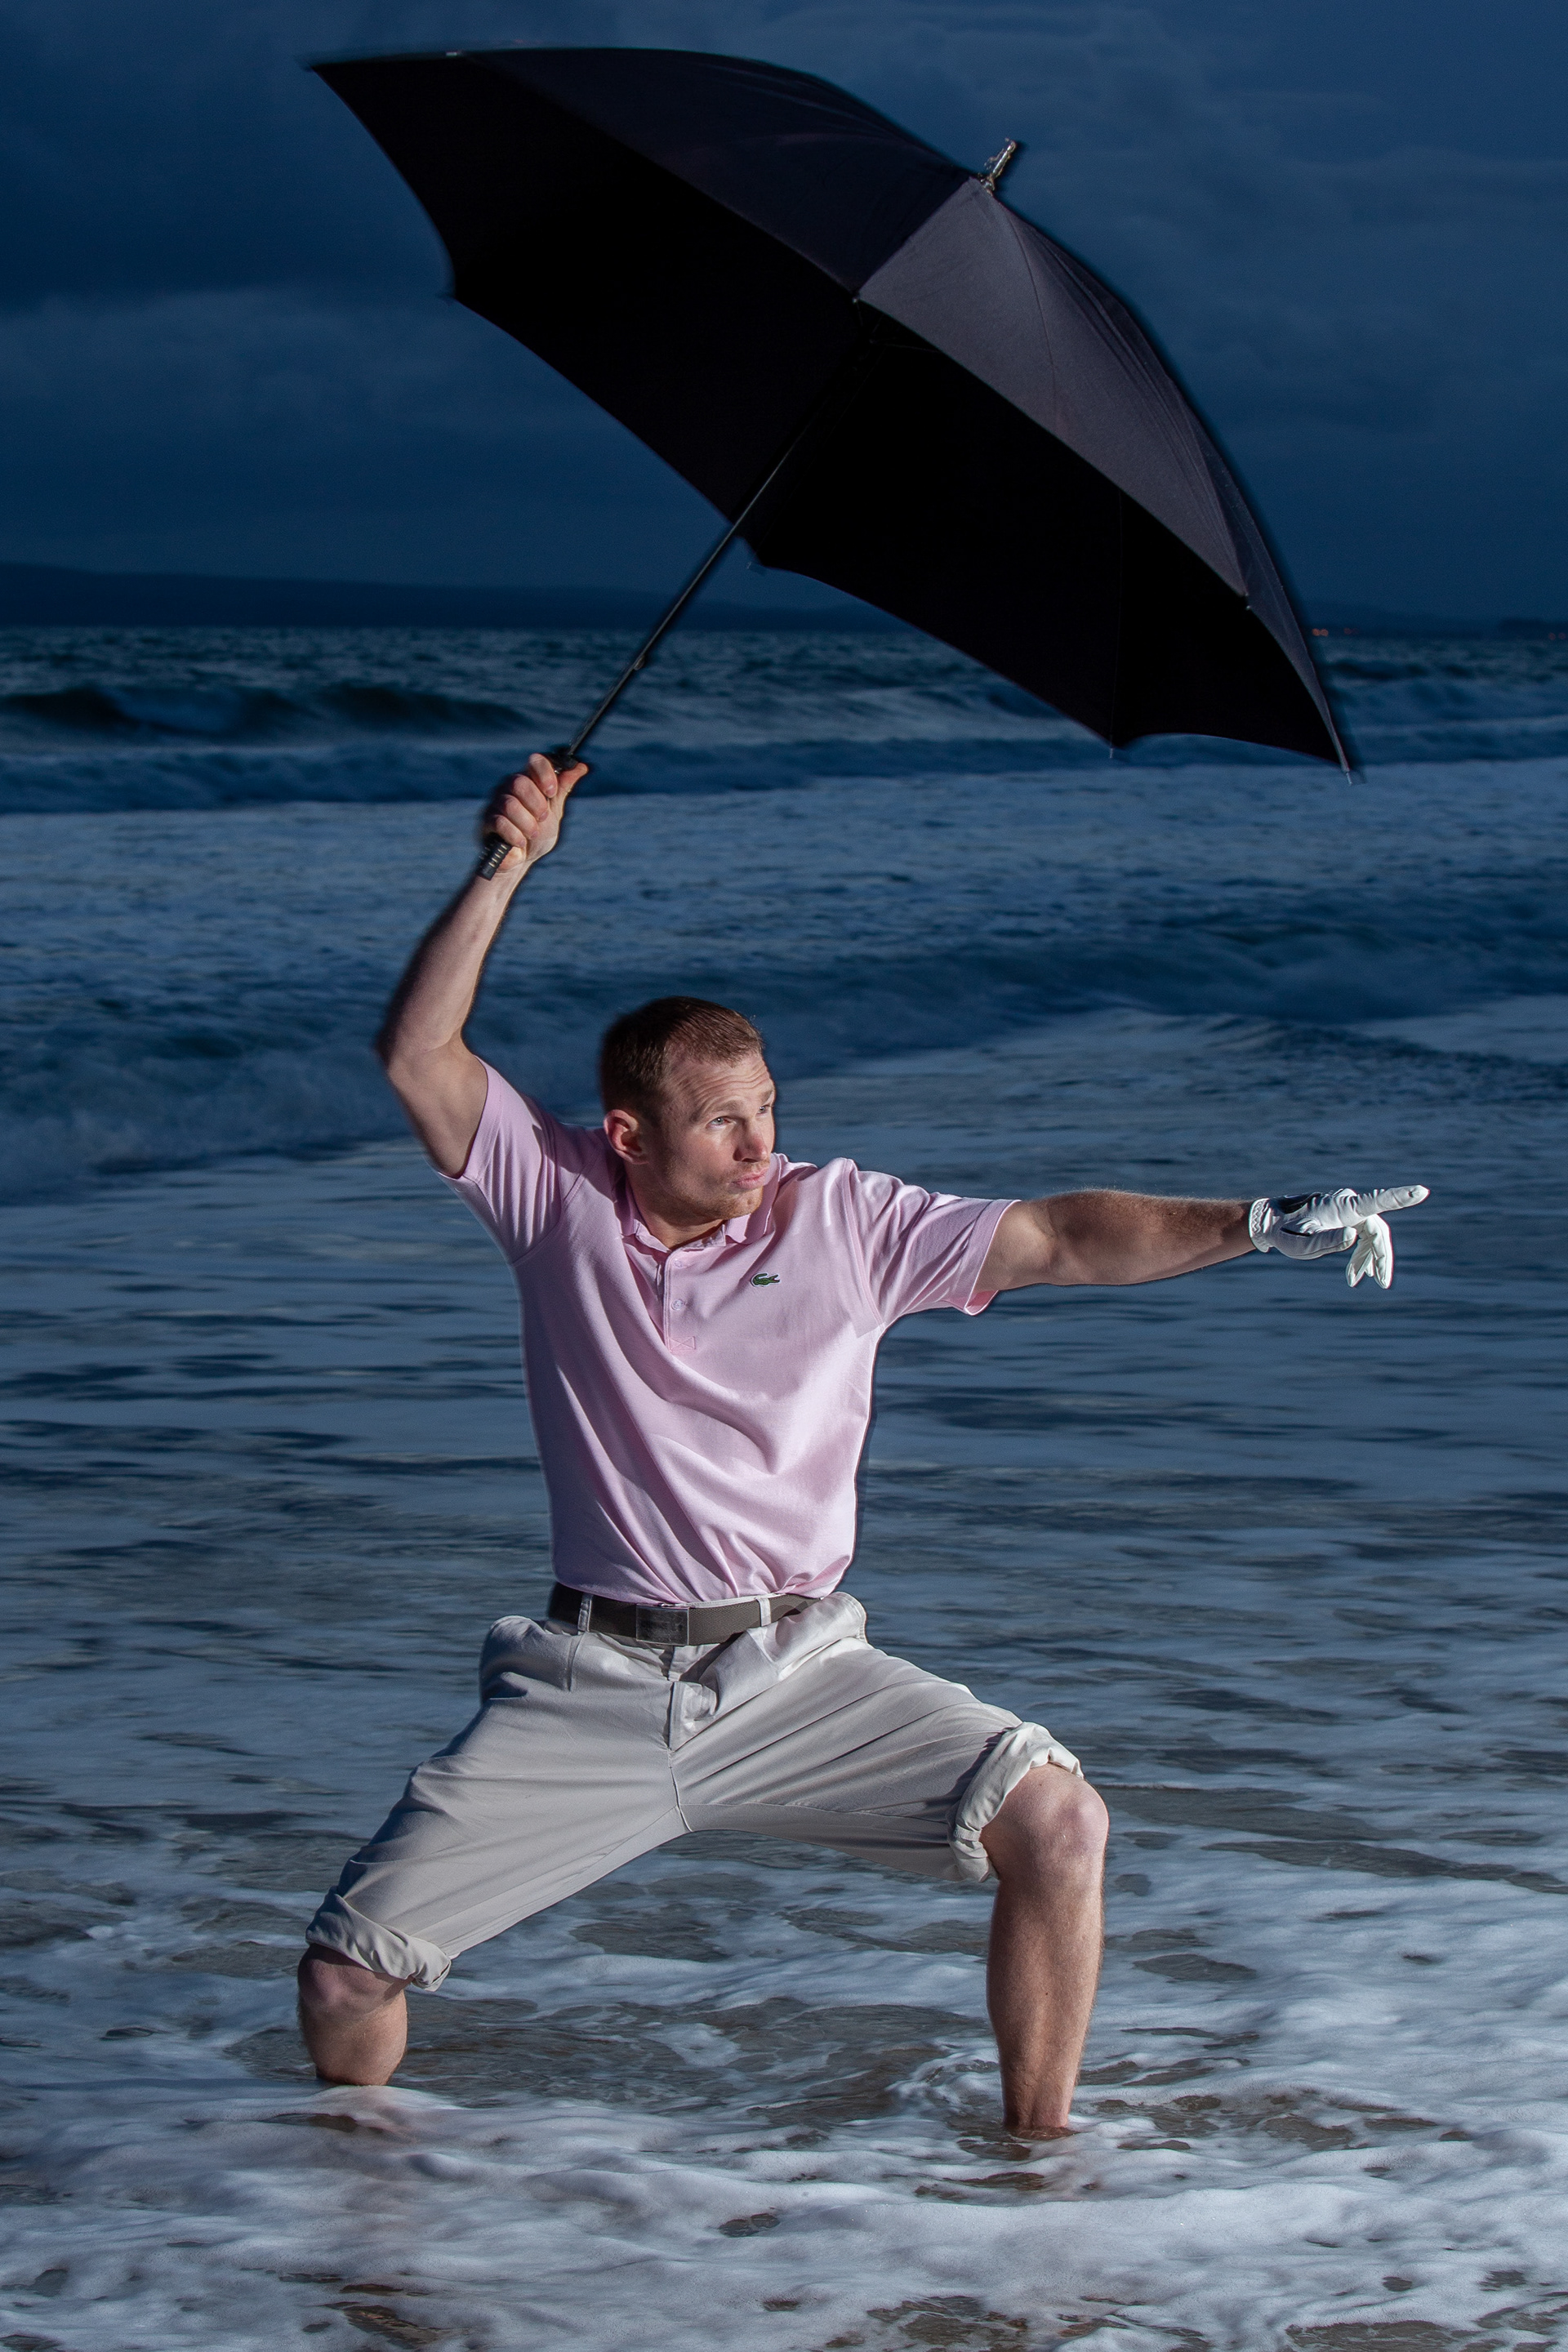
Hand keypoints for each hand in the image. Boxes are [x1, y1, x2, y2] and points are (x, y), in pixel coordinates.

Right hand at [478, 752, 587, 875]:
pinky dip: (515, 835)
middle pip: (519, 782)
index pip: (535, 762)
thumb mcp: (555, 810)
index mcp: (528, 780)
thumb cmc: (539, 833)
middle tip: (542, 818)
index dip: (545, 774)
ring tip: (533, 834)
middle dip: (536, 804)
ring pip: (510, 804)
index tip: (551, 792)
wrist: (524, 860)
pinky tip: (520, 843)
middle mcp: (508, 786)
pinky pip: (500, 822)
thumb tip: (581, 767)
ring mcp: (496, 802)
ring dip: (527, 823)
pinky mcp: (487, 821)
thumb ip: (563, 788)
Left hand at [1249, 1185, 1428, 1288]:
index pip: (1378, 1201)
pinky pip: (1361, 1235)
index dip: (1401, 1197)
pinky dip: (1361, 1254)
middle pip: (1377, 1230)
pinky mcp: (1344, 1216)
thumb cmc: (1285, 1233)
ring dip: (1369, 1258)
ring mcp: (1348, 1209)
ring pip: (1371, 1235)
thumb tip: (1353, 1237)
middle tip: (1382, 1282)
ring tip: (1363, 1280)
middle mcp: (1349, 1203)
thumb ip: (1326, 1241)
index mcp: (1343, 1206)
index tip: (1422, 1191)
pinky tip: (1358, 1274)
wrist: (1270, 1223)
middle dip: (1380, 1257)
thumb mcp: (1301, 1244)